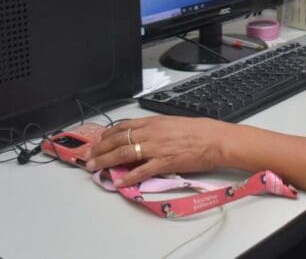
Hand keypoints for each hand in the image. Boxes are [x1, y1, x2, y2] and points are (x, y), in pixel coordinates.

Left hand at [86, 116, 229, 185]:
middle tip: (89, 156)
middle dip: (100, 148)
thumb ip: (158, 129)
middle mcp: (152, 133)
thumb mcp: (175, 123)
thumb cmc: (200, 131)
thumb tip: (146, 136)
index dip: (107, 134)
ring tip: (95, 167)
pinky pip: (141, 171)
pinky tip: (119, 182)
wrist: (216, 140)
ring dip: (106, 161)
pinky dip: (128, 177)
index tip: (99, 140)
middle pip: (118, 140)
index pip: (124, 126)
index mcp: (154, 122)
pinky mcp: (163, 162)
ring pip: (124, 153)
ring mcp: (156, 148)